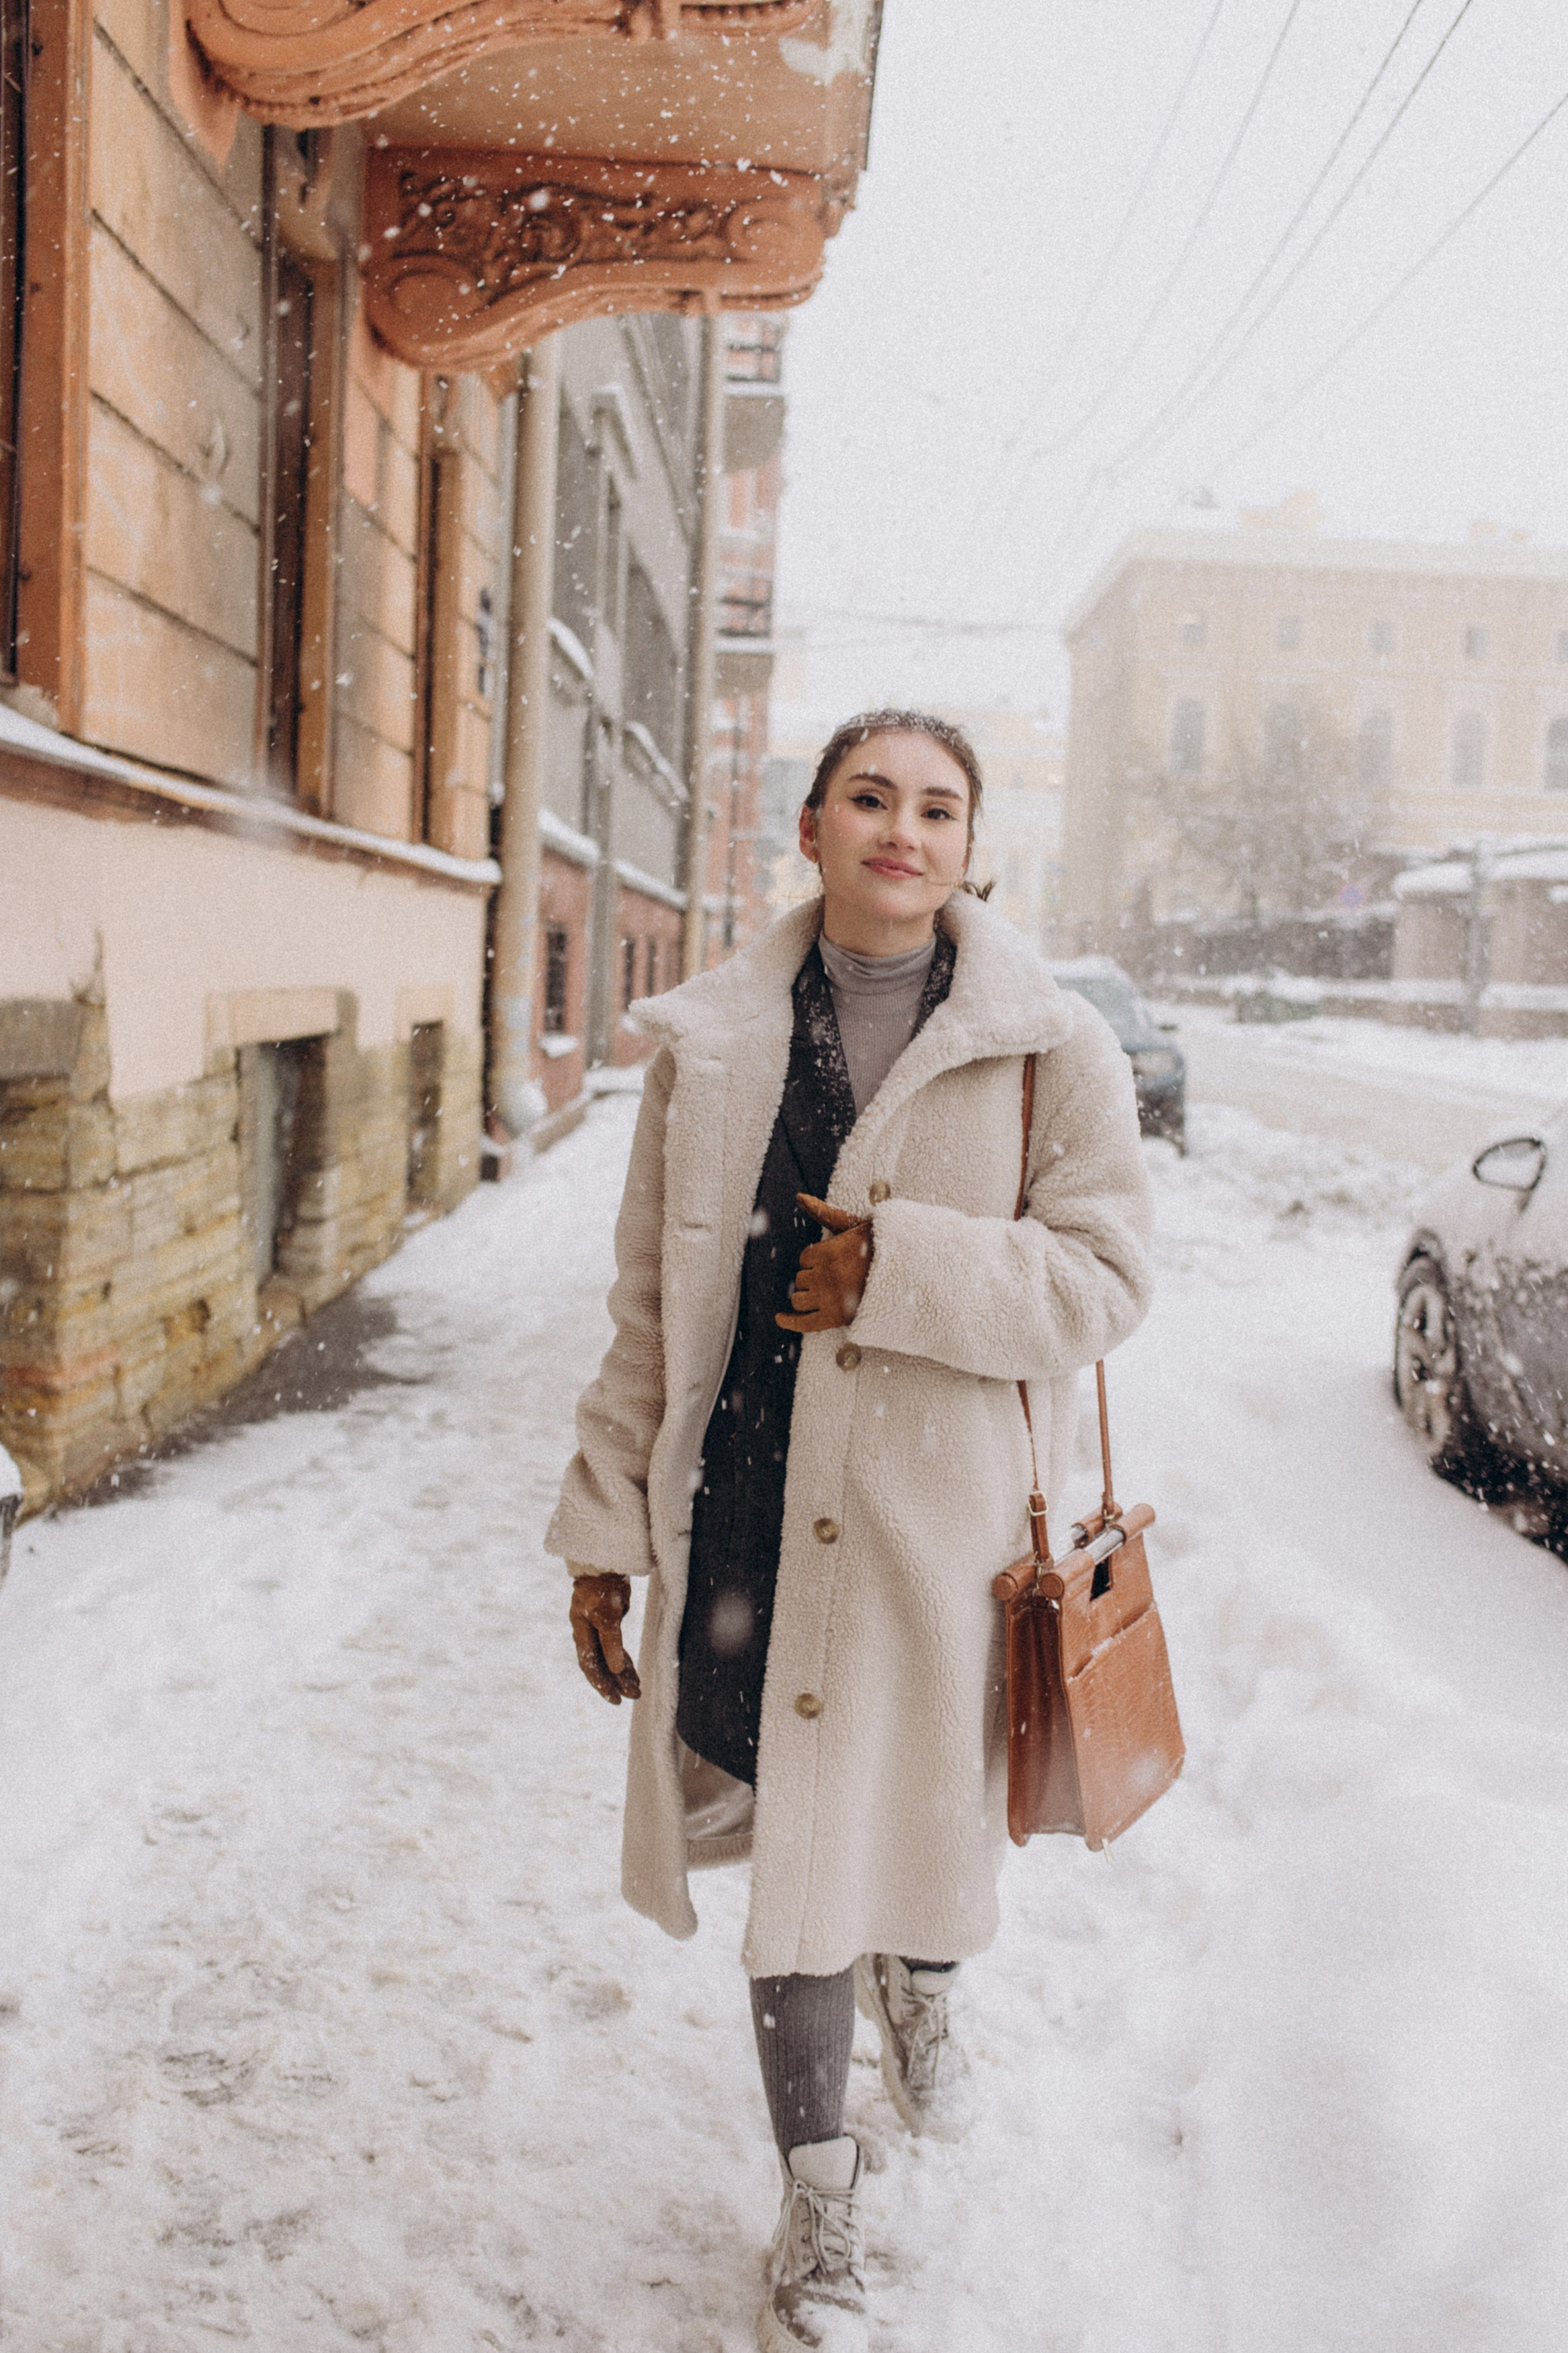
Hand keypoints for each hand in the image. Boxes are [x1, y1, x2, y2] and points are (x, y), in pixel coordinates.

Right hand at [569, 1570, 641, 1703]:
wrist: (605, 1564)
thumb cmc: (603, 1590)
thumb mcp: (608, 1616)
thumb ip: (612, 1642)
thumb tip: (615, 1669)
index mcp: (582, 1634)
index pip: (591, 1666)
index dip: (602, 1684)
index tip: (615, 1699)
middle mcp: (587, 1634)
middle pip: (600, 1665)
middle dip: (615, 1682)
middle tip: (632, 1696)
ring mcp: (597, 1628)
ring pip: (609, 1657)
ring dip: (622, 1672)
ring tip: (636, 1687)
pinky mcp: (608, 1622)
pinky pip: (615, 1647)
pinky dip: (623, 1659)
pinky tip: (631, 1669)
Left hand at [776, 1193, 872, 1334]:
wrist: (906, 1274)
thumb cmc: (879, 1247)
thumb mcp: (853, 1226)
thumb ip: (824, 1213)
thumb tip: (799, 1196)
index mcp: (829, 1253)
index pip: (804, 1258)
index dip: (814, 1260)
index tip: (830, 1261)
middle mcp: (825, 1276)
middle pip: (801, 1279)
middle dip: (812, 1277)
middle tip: (833, 1277)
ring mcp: (829, 1299)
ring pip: (799, 1299)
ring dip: (805, 1296)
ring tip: (821, 1293)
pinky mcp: (836, 1318)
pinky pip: (804, 1323)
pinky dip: (789, 1322)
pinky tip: (780, 1318)